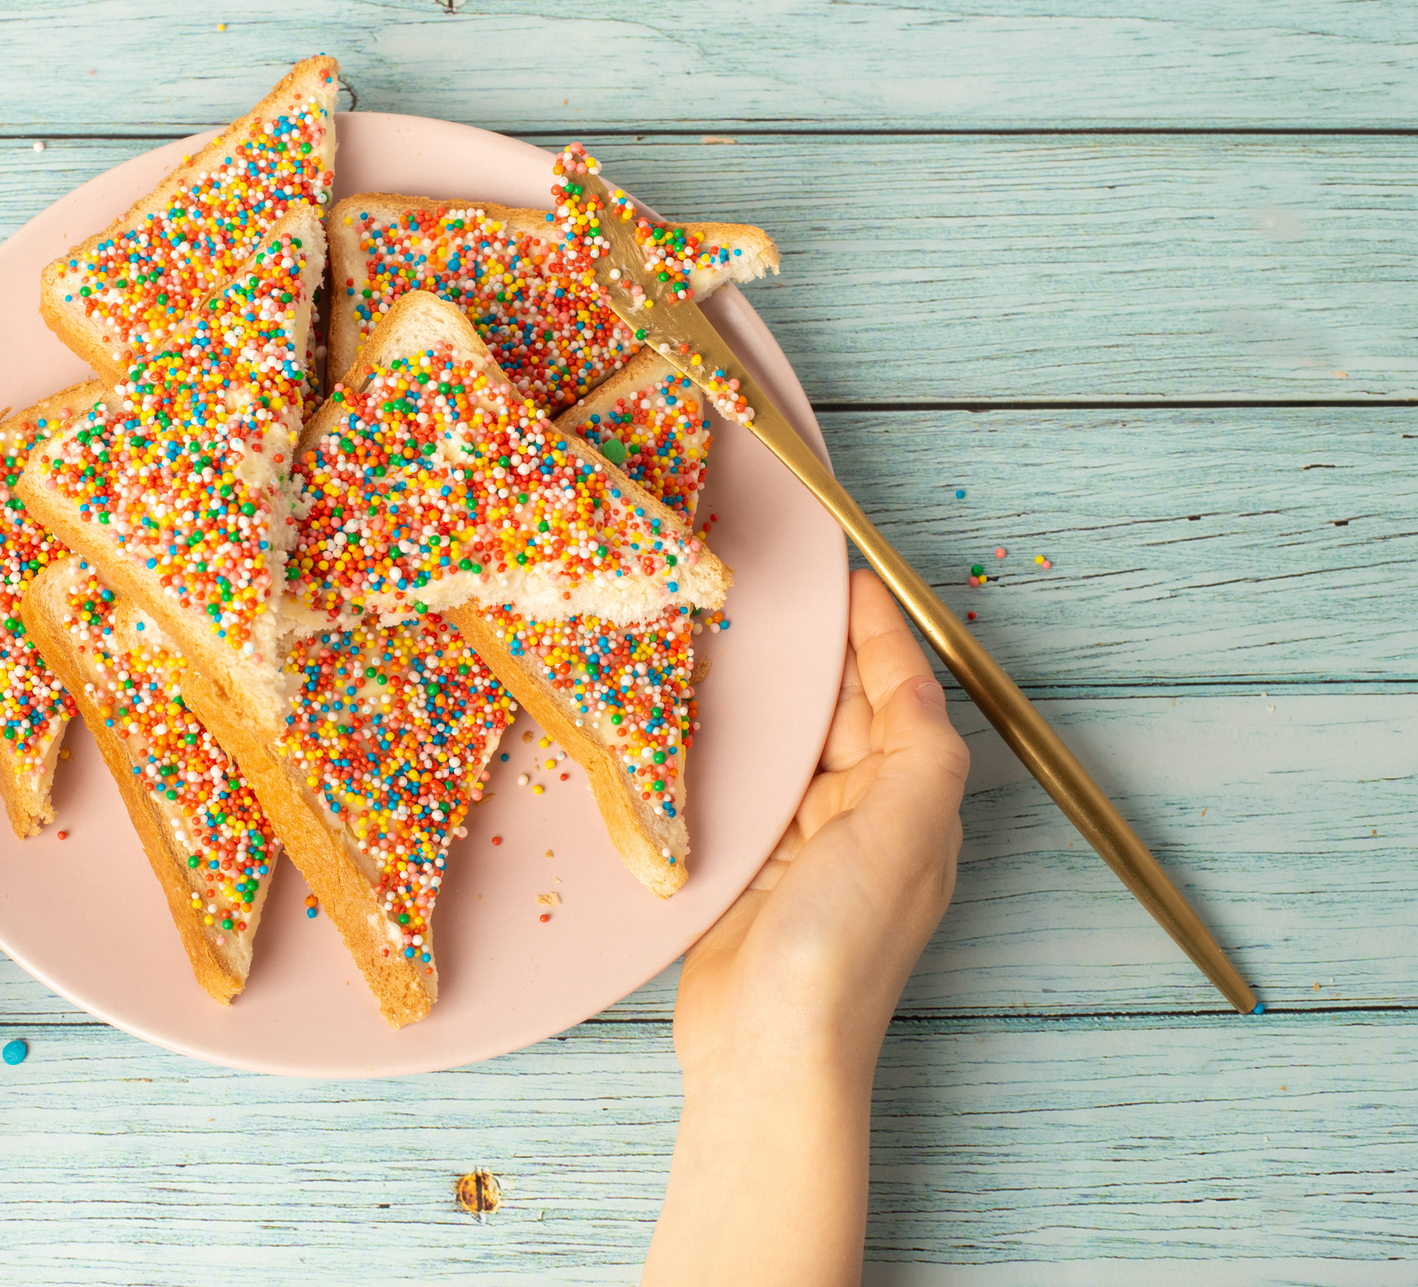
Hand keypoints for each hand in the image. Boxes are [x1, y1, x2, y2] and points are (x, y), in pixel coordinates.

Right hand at [675, 568, 968, 1073]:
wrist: (769, 1048)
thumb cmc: (839, 948)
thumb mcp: (902, 832)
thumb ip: (918, 750)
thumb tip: (910, 683)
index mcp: (914, 809)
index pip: (901, 699)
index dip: (878, 637)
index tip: (849, 580)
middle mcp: (867, 824)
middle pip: (848, 717)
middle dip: (825, 658)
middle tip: (783, 598)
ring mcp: (808, 850)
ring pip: (797, 749)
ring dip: (779, 699)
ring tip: (743, 642)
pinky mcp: (753, 871)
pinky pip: (752, 789)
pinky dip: (739, 749)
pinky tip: (710, 723)